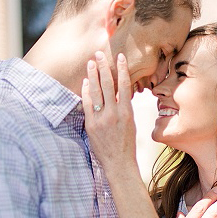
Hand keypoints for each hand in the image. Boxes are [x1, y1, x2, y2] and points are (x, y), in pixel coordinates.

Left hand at [82, 52, 136, 168]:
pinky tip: (86, 82)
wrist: (119, 163)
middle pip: (108, 85)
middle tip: (99, 53)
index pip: (124, 86)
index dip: (121, 69)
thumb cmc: (126, 145)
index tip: (119, 56)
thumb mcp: (131, 125)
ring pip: (96, 91)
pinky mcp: (91, 124)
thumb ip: (123, 109)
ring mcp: (102, 119)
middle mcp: (115, 114)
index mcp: (127, 113)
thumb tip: (117, 95)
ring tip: (91, 63)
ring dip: (93, 75)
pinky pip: (87, 104)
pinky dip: (86, 91)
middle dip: (103, 67)